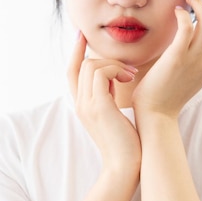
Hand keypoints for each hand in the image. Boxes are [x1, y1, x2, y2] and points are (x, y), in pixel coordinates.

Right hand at [67, 32, 141, 170]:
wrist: (126, 165)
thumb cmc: (126, 142)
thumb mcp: (114, 114)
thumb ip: (108, 95)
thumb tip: (114, 77)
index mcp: (82, 105)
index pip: (71, 71)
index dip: (75, 52)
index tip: (82, 35)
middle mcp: (80, 104)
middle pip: (82, 65)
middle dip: (105, 59)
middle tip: (127, 71)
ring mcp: (87, 105)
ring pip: (91, 66)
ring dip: (113, 65)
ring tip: (130, 76)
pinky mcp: (99, 106)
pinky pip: (100, 73)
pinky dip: (115, 70)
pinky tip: (129, 79)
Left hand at [133, 0, 201, 118]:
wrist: (157, 115)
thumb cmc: (166, 94)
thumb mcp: (189, 73)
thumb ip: (194, 55)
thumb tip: (190, 33)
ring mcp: (195, 59)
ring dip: (199, 2)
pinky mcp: (178, 58)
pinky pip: (187, 28)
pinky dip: (185, 15)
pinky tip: (178, 9)